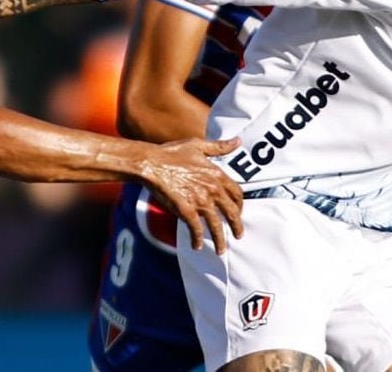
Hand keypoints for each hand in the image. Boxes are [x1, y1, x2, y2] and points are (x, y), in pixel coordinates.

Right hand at [140, 138, 243, 254]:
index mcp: (217, 174)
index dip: (240, 205)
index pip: (237, 193)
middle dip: (237, 226)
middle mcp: (212, 189)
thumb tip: (238, 140)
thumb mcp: (198, 145)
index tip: (238, 212)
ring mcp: (200, 201)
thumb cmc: (172, 152)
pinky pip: (196, 230)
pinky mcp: (186, 211)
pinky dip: (197, 240)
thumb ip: (220, 146)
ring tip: (221, 250)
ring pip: (216, 225)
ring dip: (220, 240)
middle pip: (232, 212)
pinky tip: (196, 246)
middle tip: (239, 236)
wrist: (152, 163)